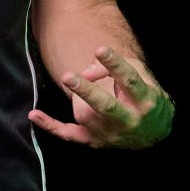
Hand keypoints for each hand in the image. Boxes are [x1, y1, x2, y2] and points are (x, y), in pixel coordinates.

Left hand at [29, 46, 173, 148]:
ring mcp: (111, 134)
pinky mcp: (96, 141)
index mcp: (145, 101)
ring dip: (78, 99)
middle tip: (68, 76)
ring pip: (87, 117)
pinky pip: (70, 135)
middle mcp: (130, 121)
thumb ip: (114, 67)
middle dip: (86, 92)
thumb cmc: (144, 95)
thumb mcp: (141, 75)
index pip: (129, 81)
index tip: (100, 49)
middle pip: (106, 107)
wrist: (155, 131)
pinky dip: (51, 126)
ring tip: (71, 78)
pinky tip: (34, 115)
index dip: (115, 65)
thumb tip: (85, 71)